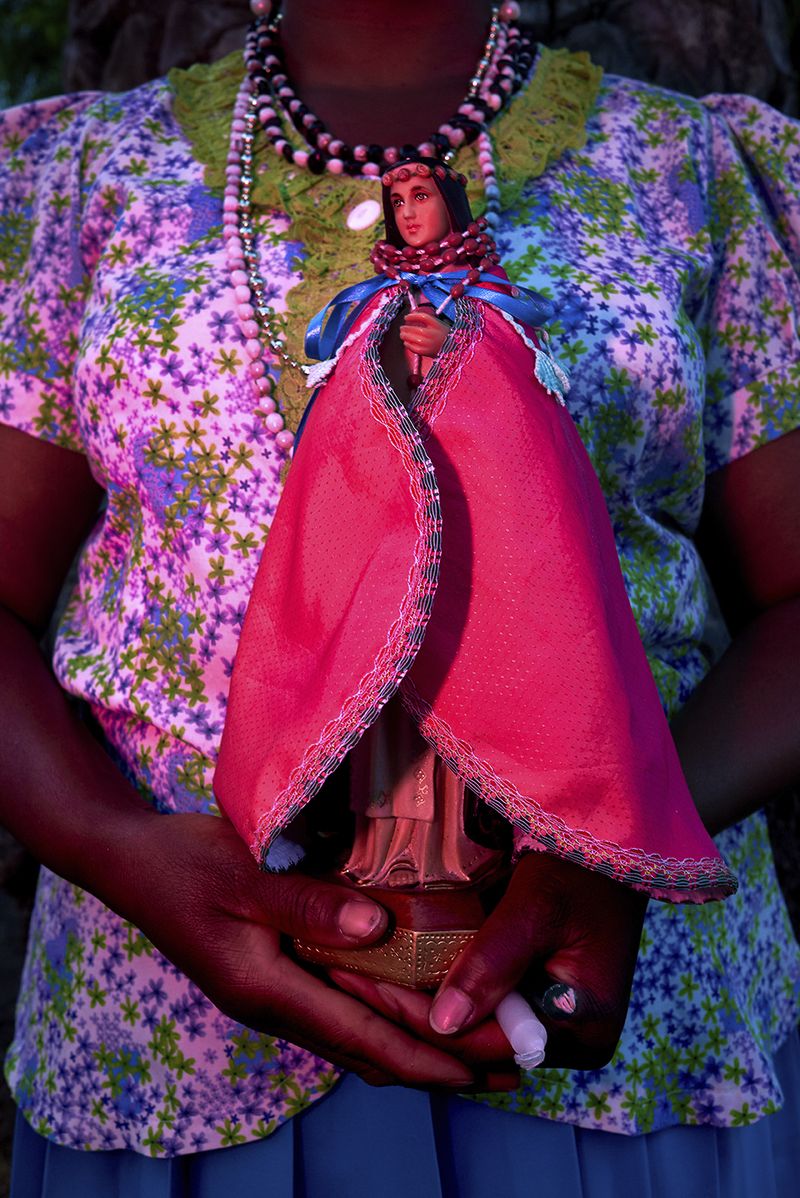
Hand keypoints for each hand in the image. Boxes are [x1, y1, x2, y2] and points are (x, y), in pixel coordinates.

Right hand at [109, 811, 475, 1089]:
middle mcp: (278, 1008)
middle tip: (507, 1067)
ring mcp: (275, 998)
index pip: (366, 1036)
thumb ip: (306, 903)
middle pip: (373, 1051)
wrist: (131, 864)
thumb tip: (377, 928)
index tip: (485, 1069)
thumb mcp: (243, 876)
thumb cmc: (185, 865)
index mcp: (270, 991)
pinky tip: (416, 1007)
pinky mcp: (276, 979)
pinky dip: (388, 1021)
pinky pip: (343, 1013)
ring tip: (478, 1051)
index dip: (429, 1057)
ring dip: (420, 1049)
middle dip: (441, 1065)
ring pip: (360, 1039)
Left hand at [332, 851, 647, 1082]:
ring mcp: (554, 1029)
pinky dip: (441, 994)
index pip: (480, 1042)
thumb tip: (441, 1024)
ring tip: (355, 977)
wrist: (611, 844)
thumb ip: (492, 964)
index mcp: (581, 1032)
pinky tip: (393, 973)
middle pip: (472, 1044)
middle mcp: (571, 1044)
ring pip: (472, 1031)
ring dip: (418, 1006)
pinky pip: (482, 1012)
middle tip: (342, 979)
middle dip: (407, 1014)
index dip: (414, 1017)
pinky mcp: (539, 1007)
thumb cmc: (581, 866)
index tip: (357, 983)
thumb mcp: (536, 906)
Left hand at [399, 309, 448, 358]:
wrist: (453, 350)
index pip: (422, 317)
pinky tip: (406, 342)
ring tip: (402, 334)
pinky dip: (407, 344)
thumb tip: (412, 318)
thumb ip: (428, 322)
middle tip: (402, 328)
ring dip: (404, 335)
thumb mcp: (439, 325)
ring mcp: (428, 343)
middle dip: (405, 328)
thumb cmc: (445, 336)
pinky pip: (413, 347)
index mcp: (437, 325)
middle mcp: (432, 333)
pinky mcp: (425, 352)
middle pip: (414, 329)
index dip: (412, 316)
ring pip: (412, 338)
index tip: (406, 317)